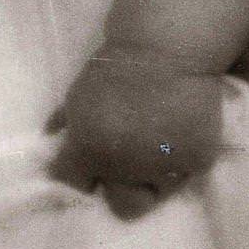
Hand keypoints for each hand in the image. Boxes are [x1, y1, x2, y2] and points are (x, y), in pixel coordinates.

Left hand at [53, 45, 222, 219]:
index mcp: (88, 150)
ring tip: (161, 138)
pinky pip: (188, 170)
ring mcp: (163, 167)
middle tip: (132, 159)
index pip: (76, 185)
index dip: (83, 174)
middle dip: (125, 187)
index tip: (92, 164)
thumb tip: (51, 137)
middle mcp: (124, 168)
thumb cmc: (118, 64)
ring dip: (157, 173)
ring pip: (159, 190)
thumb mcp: (81, 92)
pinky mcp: (198, 160)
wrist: (168, 43)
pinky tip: (182, 128)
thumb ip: (67, 121)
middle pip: (123, 205)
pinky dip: (185, 155)